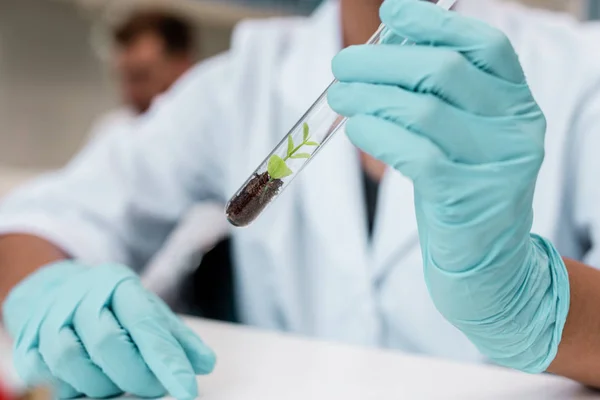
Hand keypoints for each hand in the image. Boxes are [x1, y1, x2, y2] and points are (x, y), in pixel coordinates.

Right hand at [2, 262, 214, 398]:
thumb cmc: (113, 306)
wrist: (55, 290)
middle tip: (154, 388)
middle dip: (136, 376)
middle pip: (108, 343)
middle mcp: (81, 296)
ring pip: (72, 360)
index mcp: (118, 284)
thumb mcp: (148, 311)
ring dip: (102, 384)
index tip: (187, 389)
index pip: (146, 324)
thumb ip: (177, 338)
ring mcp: (49, 318)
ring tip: (119, 383)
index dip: (167, 360)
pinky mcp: (27, 342)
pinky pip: (45, 375)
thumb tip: (206, 364)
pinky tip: (86, 383)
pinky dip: (70, 387)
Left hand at [329, 0, 568, 371]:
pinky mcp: (464, 197)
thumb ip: (436, 95)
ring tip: (339, 96)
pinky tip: (356, 128)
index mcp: (517, 103)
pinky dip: (376, 133)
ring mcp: (495, 164)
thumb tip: (387, 48)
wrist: (485, 260)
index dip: (435, 22)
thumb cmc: (462, 187)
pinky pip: (412, 151)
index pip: (484, 45)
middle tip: (342, 65)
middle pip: (443, 71)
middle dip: (382, 61)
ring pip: (422, 109)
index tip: (392, 12)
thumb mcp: (461, 135)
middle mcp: (515, 128)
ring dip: (369, 96)